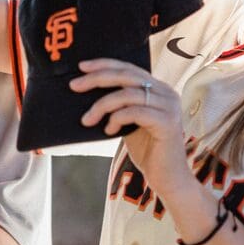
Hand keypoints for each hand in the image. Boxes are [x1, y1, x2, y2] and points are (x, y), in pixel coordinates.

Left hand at [70, 58, 193, 196]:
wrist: (168, 179)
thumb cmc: (147, 151)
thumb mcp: (130, 121)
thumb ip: (120, 104)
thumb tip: (88, 90)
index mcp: (158, 88)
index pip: (129, 68)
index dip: (104, 64)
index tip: (81, 66)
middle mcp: (166, 93)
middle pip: (126, 75)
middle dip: (97, 78)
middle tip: (74, 86)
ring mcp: (169, 107)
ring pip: (128, 94)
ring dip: (101, 105)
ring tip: (87, 120)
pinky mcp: (167, 123)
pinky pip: (135, 112)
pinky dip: (116, 118)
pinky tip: (108, 131)